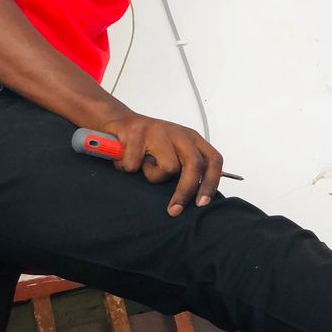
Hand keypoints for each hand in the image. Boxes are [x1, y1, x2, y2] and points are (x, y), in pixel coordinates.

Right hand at [100, 112, 223, 215]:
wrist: (118, 121)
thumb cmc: (147, 142)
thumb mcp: (172, 152)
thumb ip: (186, 168)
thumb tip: (199, 197)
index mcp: (191, 138)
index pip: (213, 160)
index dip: (211, 182)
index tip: (202, 203)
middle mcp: (178, 133)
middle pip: (194, 165)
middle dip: (185, 191)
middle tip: (174, 210)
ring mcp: (158, 130)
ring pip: (167, 167)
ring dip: (151, 175)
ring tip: (142, 166)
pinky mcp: (137, 131)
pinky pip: (136, 164)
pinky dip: (127, 167)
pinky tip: (125, 158)